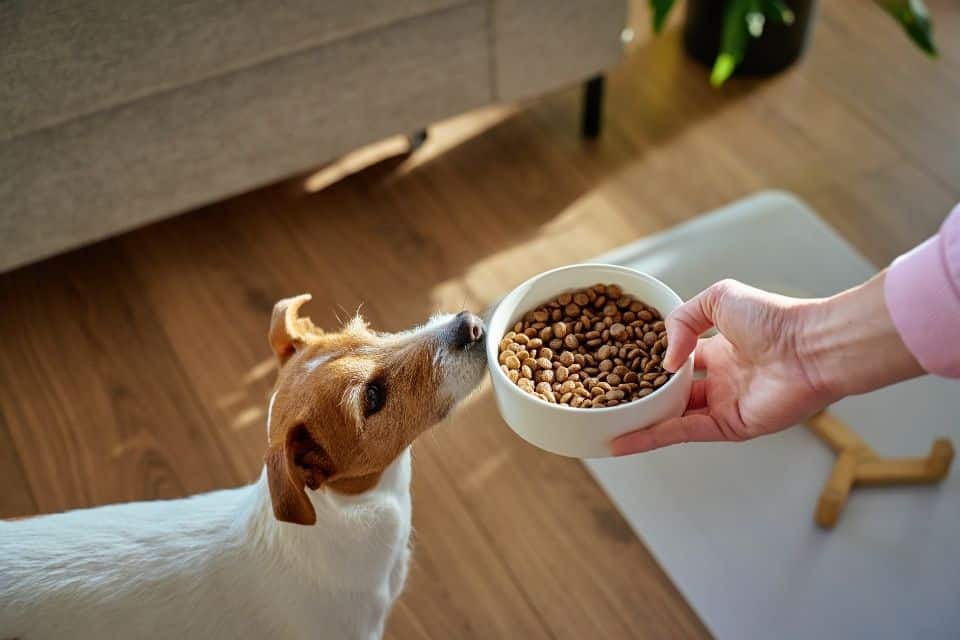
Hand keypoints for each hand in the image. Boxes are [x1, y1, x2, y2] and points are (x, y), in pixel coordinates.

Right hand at [610, 279, 831, 454]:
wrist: (810, 346)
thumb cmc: (774, 317)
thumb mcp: (717, 298)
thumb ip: (681, 320)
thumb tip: (665, 361)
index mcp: (720, 350)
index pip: (677, 361)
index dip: (651, 363)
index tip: (619, 365)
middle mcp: (721, 380)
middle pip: (671, 394)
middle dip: (641, 398)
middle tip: (605, 401)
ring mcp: (725, 405)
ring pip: (672, 417)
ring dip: (639, 422)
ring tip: (603, 426)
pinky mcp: (730, 427)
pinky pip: (684, 433)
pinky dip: (652, 438)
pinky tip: (622, 441)